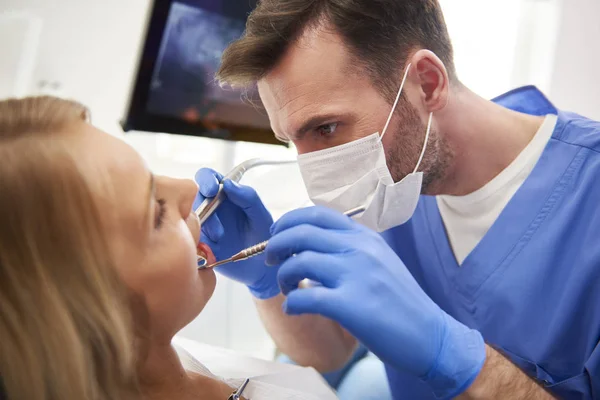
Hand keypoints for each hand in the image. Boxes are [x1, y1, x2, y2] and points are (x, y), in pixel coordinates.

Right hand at [194, 168, 277, 298]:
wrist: (260, 270)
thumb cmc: (263, 239)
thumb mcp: (260, 216)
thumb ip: (248, 198)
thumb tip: (228, 184)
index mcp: (226, 196)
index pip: (209, 178)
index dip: (207, 179)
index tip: (213, 188)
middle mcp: (211, 208)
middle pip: (193, 195)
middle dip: (201, 202)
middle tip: (211, 211)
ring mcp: (202, 226)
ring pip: (188, 216)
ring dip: (203, 223)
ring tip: (219, 236)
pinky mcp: (197, 243)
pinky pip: (187, 236)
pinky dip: (194, 238)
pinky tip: (209, 247)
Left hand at [267, 206, 485, 398]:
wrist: (430, 335)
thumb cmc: (400, 301)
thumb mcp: (379, 260)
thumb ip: (350, 247)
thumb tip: (311, 244)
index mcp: (364, 237)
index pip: (316, 213)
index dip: (288, 221)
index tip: (277, 235)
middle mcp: (359, 249)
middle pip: (301, 232)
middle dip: (275, 245)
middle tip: (270, 260)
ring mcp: (356, 275)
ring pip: (298, 262)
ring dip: (282, 276)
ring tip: (286, 288)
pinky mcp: (351, 306)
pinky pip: (304, 296)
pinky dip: (291, 303)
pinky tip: (294, 309)